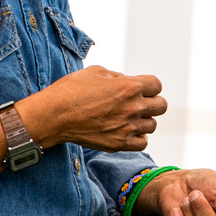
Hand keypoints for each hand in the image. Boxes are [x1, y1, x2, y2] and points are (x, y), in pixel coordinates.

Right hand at [16, 66, 165, 151]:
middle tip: (138, 103)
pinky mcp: (119, 144)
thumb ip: (117, 77)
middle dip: (152, 102)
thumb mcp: (96, 71)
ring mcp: (127, 127)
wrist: (54, 115)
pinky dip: (138, 137)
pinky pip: (143, 143)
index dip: (148, 85)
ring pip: (152, 125)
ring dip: (144, 120)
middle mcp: (133, 107)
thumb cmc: (71, 90)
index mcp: (130, 86)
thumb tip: (125, 82)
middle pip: (161, 106)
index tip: (139, 88)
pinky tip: (127, 131)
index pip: (156, 84)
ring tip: (129, 118)